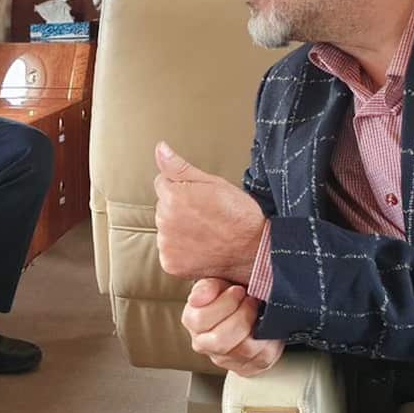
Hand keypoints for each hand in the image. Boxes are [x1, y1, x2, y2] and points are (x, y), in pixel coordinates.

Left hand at [153, 140, 264, 282]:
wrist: (254, 250)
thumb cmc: (238, 214)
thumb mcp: (213, 182)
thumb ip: (180, 167)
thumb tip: (160, 148)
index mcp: (173, 196)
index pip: (162, 183)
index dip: (183, 188)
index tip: (201, 198)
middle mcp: (164, 221)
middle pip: (163, 206)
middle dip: (178, 208)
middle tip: (205, 215)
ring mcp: (166, 245)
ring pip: (165, 229)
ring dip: (178, 229)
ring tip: (205, 232)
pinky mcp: (170, 264)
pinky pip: (168, 251)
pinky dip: (180, 250)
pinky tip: (200, 247)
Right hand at [182, 278, 282, 376]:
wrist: (247, 305)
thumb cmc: (231, 293)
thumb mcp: (216, 282)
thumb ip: (206, 287)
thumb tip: (197, 299)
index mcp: (193, 321)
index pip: (200, 320)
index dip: (224, 303)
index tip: (237, 290)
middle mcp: (205, 344)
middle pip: (220, 341)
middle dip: (242, 316)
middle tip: (251, 301)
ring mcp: (225, 359)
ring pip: (243, 350)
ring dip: (257, 327)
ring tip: (260, 312)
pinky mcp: (247, 368)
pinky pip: (262, 358)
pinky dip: (271, 339)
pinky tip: (267, 326)